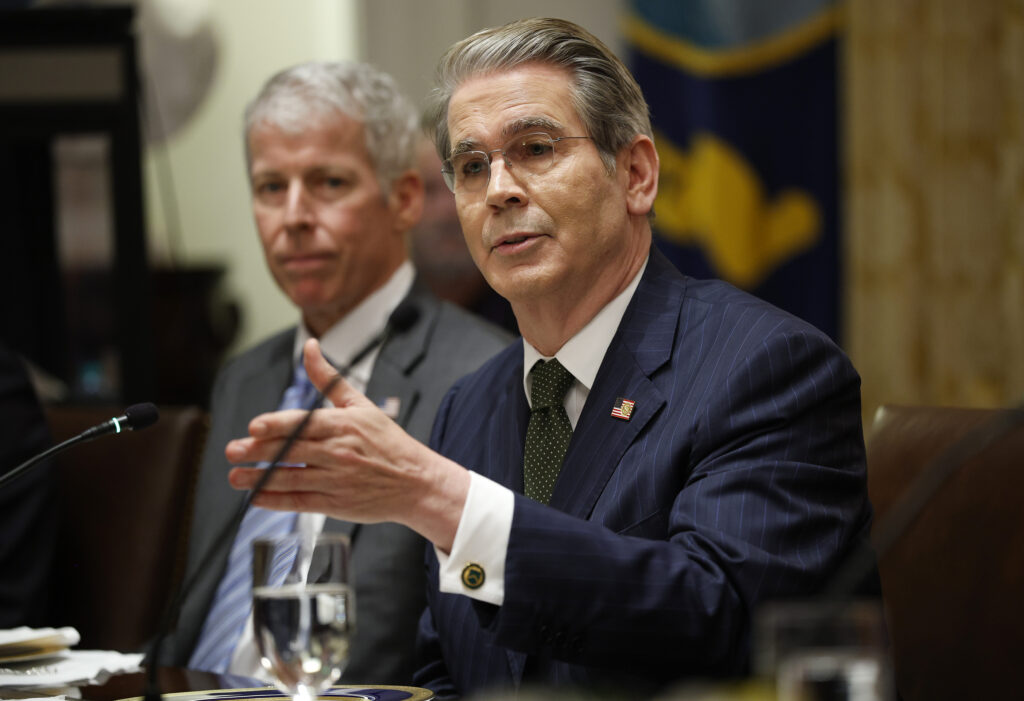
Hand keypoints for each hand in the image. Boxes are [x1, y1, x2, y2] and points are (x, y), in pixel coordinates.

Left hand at [226, 338, 468, 550]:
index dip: (277, 425)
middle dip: (258, 452)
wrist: (416, 482)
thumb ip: (328, 379)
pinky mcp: (337, 504)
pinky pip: (301, 502)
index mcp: (344, 426)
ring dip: (260, 479)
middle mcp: (339, 453)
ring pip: (292, 479)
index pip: (305, 424)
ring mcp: (337, 481)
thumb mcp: (361, 404)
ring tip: (235, 476)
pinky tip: (257, 497)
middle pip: (292, 452)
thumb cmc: (388, 442)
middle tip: (232, 450)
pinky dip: (277, 501)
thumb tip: (309, 347)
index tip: (254, 426)